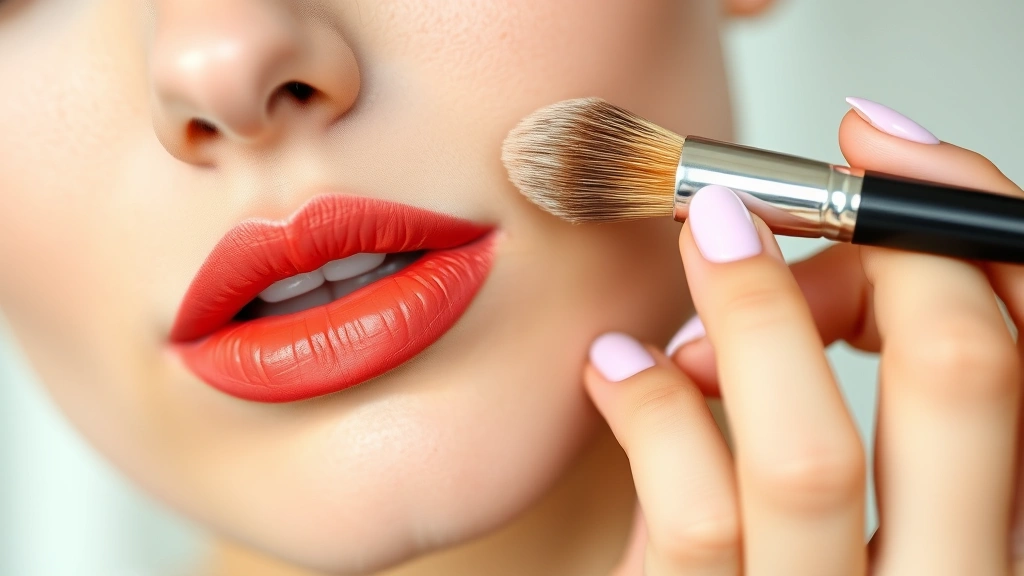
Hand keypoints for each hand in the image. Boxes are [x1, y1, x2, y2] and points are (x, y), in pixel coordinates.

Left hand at [587, 104, 1023, 574]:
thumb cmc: (799, 575)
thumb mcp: (884, 500)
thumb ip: (894, 398)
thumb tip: (846, 252)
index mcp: (1001, 528)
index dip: (966, 222)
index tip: (879, 144)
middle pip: (966, 383)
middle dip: (879, 251)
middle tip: (773, 202)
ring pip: (810, 454)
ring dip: (749, 316)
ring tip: (699, 251)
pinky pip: (688, 515)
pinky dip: (648, 406)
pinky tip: (616, 363)